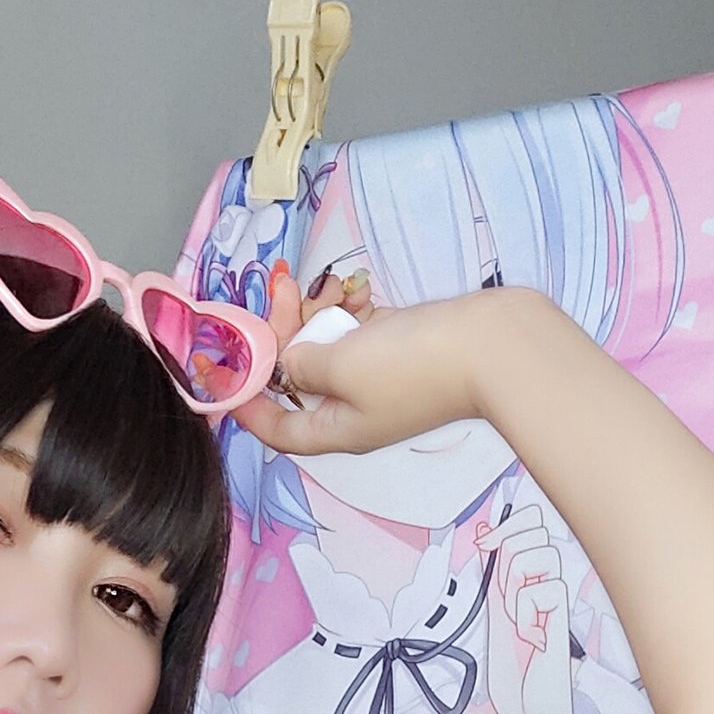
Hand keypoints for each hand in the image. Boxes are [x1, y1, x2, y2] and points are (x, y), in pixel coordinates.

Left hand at [236, 279, 516, 459]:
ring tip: (309, 283)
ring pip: (326, 349)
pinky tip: (348, 288)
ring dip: (312, 316)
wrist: (491, 344)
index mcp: (335, 430)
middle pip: (297, 380)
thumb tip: (288, 364)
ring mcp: (378, 379)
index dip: (245, 404)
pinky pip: (358, 332)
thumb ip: (302, 364)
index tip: (222, 371)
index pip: (276, 430)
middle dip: (280, 336)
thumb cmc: (414, 364)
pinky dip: (347, 311)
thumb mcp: (341, 364)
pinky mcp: (399, 348)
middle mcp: (352, 410)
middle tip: (278, 292)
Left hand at [478, 505, 591, 713]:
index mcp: (530, 576)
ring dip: (515, 585)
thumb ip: (492, 572)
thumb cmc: (515, 669)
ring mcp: (557, 598)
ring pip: (539, 553)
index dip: (507, 523)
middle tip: (503, 595)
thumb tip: (482, 530)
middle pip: (533, 529)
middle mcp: (546, 581)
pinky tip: (531, 636)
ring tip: (516, 616)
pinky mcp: (564, 617)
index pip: (532, 521)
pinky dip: (526, 613)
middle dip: (506, 557)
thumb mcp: (493, 610)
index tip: (484, 545)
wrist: (527, 709)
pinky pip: (543, 589)